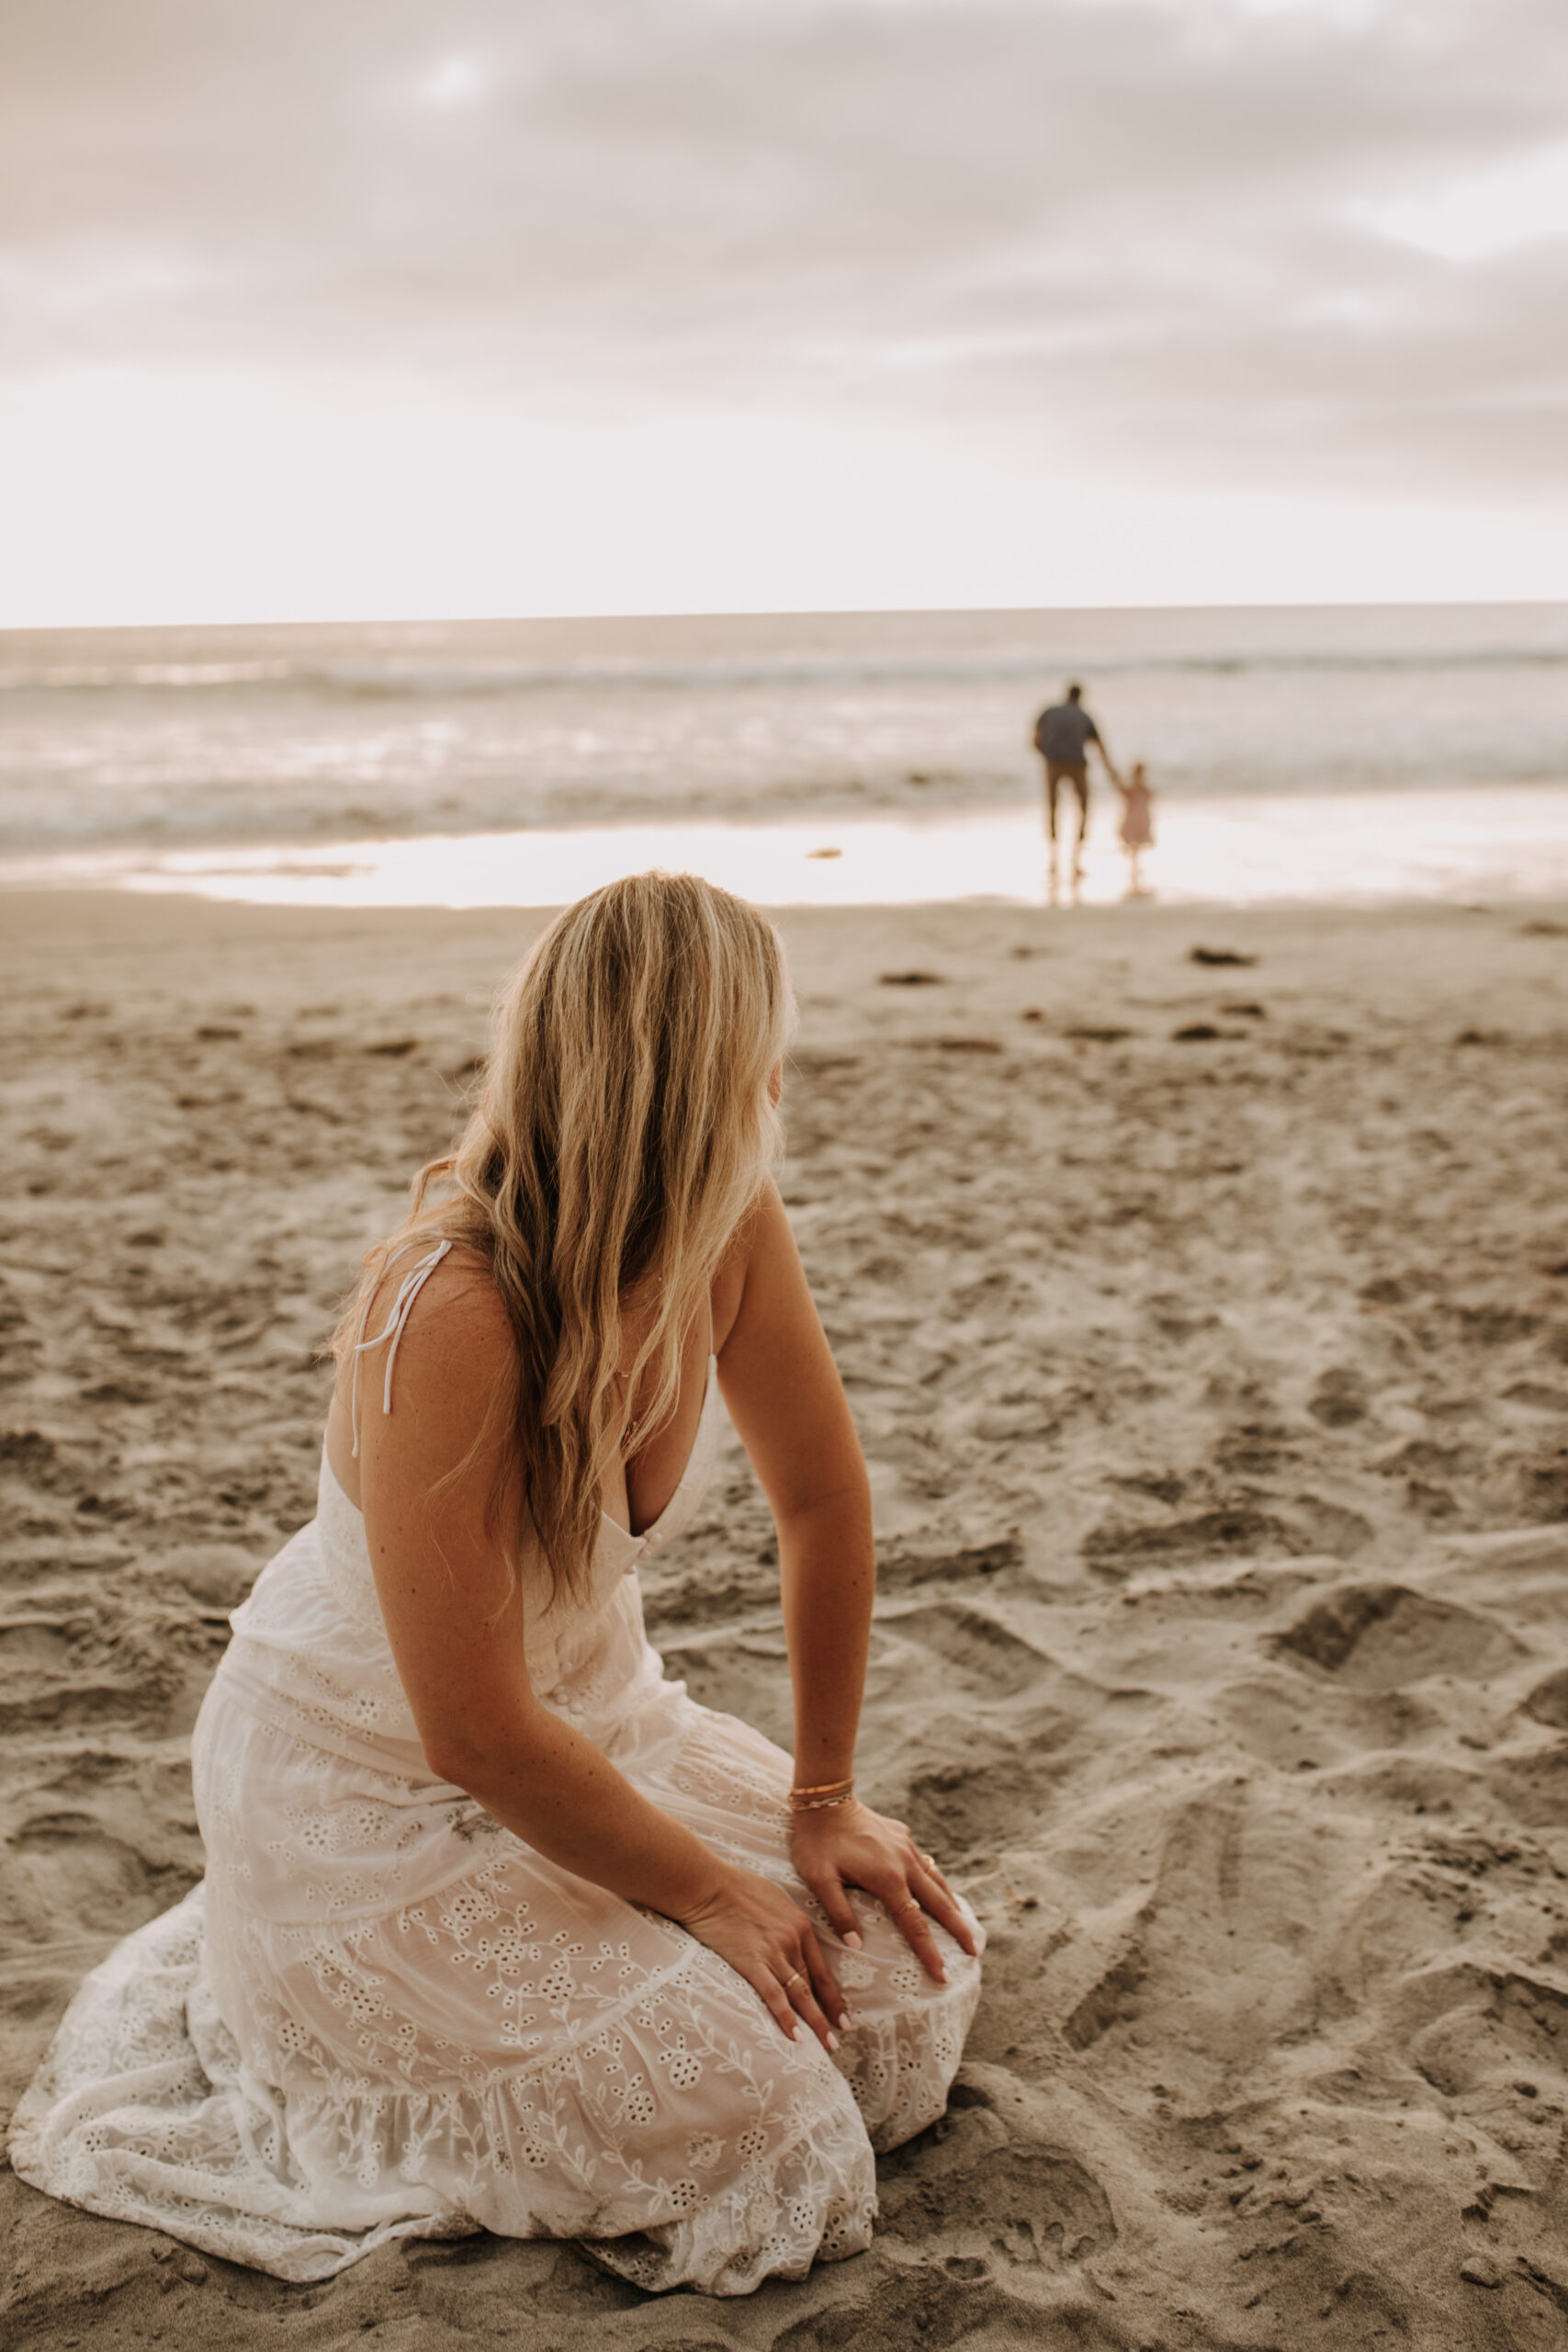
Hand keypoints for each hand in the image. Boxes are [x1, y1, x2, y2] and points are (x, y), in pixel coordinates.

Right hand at [674, 1864, 847, 2049]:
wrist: (708, 1885)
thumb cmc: (735, 1887)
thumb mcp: (773, 1898)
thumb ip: (785, 1920)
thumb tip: (789, 1934)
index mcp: (800, 1924)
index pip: (821, 1968)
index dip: (832, 1994)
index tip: (841, 2014)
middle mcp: (793, 1940)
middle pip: (813, 1984)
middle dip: (827, 2013)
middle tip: (837, 2038)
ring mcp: (774, 1952)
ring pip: (799, 1993)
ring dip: (814, 2021)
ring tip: (825, 2044)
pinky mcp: (752, 1962)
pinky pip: (774, 1995)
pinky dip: (786, 2017)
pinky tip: (795, 2036)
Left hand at [790, 1800, 978, 1983]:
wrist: (825, 1800)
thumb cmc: (817, 1843)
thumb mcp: (819, 1881)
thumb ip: (839, 1913)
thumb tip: (857, 1946)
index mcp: (888, 1879)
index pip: (915, 1924)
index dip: (930, 1952)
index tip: (943, 1975)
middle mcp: (905, 1863)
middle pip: (939, 1903)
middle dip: (958, 1929)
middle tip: (974, 1951)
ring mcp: (906, 1847)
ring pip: (937, 1880)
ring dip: (952, 1904)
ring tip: (964, 1923)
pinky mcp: (902, 1835)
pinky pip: (925, 1862)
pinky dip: (936, 1880)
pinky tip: (937, 1887)